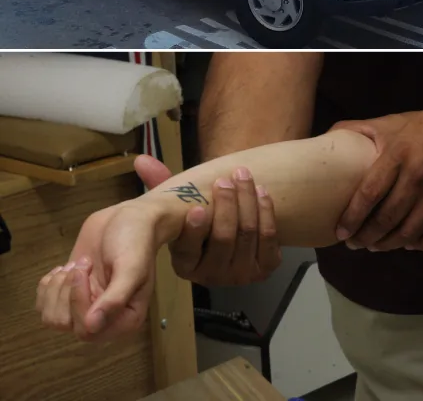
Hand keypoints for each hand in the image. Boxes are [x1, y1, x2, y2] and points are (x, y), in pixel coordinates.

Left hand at [37, 200, 160, 341]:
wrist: (128, 218)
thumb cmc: (135, 242)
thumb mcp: (131, 268)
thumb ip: (115, 299)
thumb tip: (92, 327)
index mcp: (126, 319)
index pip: (88, 331)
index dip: (78, 303)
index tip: (85, 270)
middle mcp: (105, 321)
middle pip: (66, 324)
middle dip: (67, 291)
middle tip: (83, 264)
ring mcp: (86, 309)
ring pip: (52, 317)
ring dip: (57, 288)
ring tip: (76, 266)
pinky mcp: (70, 297)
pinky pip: (44, 306)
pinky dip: (47, 286)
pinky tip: (64, 268)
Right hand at [134, 156, 279, 285]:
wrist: (239, 234)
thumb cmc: (202, 219)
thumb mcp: (179, 207)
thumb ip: (161, 185)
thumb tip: (142, 159)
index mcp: (185, 266)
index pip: (188, 251)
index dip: (193, 230)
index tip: (196, 208)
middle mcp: (211, 276)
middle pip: (223, 239)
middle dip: (225, 206)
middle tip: (225, 181)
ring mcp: (239, 275)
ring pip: (247, 234)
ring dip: (247, 202)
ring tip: (244, 177)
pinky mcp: (264, 269)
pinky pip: (268, 238)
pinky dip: (266, 212)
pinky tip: (262, 193)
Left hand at [332, 89, 422, 251]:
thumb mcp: (390, 122)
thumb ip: (357, 129)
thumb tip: (326, 138)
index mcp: (398, 156)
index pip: (369, 195)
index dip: (352, 218)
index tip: (341, 232)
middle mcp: (418, 177)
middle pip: (387, 219)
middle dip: (366, 237)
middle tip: (355, 243)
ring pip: (410, 232)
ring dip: (389, 244)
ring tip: (376, 246)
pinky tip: (413, 242)